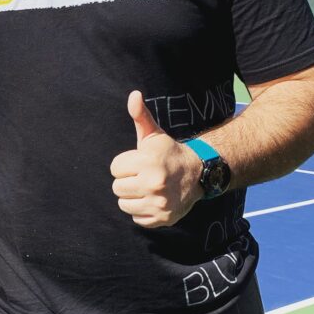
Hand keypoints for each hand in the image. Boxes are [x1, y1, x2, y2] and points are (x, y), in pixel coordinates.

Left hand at [109, 91, 202, 227]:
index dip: (125, 165)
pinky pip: (136, 218)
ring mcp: (159, 203)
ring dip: (132, 197)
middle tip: (144, 176)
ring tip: (147, 188)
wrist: (198, 174)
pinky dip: (142, 211)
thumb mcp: (154, 135)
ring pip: (123, 204)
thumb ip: (140, 116)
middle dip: (127, 181)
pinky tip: (153, 200)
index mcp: (148, 161)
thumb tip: (133, 94)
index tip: (139, 163)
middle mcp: (154, 183)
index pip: (115, 168)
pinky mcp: (163, 218)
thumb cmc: (169, 153)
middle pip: (117, 187)